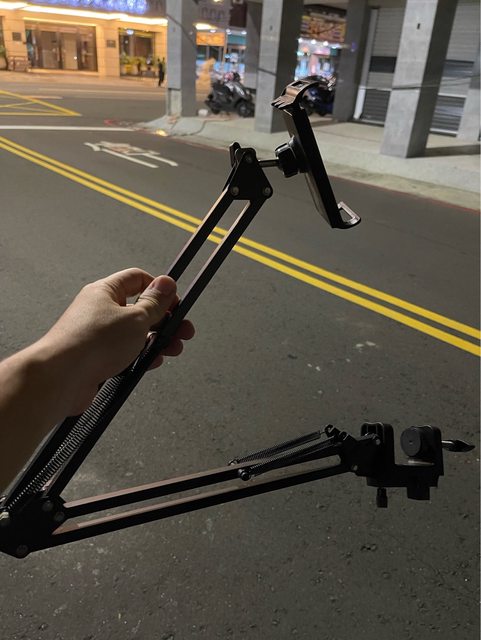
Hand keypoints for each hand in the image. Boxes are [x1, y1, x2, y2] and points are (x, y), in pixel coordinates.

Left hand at [37, 268, 193, 413]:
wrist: (61, 378)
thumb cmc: (90, 343)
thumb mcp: (135, 318)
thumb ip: (155, 303)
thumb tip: (166, 284)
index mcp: (105, 292)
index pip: (138, 280)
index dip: (159, 290)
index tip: (175, 302)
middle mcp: (100, 310)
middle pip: (140, 309)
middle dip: (164, 321)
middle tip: (181, 330)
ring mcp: (98, 335)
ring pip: (135, 334)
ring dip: (156, 341)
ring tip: (171, 348)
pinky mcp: (97, 357)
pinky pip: (125, 353)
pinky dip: (141, 357)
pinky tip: (150, 361)